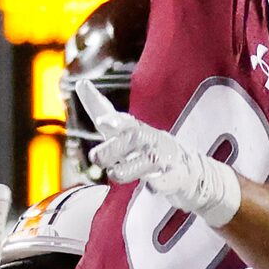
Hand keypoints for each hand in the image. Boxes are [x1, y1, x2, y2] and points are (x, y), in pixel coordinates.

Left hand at [76, 82, 241, 227]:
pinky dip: (160, 183)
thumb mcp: (123, 130)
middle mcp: (153, 140)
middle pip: (135, 138)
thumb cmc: (147, 148)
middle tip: (96, 157)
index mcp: (138, 129)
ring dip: (129, 168)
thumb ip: (101, 109)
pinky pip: (170, 179)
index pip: (126, 121)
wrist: (188, 171)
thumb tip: (80, 83)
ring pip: (149, 160)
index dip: (114, 120)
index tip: (101, 121)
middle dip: (114, 148)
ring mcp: (167, 158)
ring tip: (114, 174)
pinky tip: (151, 186)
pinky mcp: (178, 177)